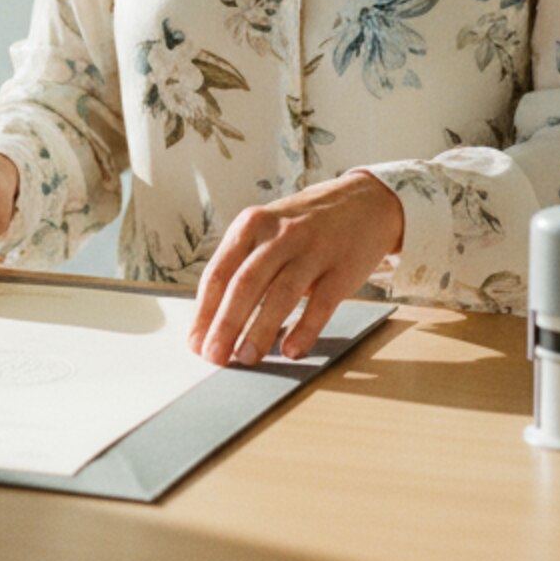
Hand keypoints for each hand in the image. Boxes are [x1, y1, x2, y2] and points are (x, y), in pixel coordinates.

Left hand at [188, 172, 404, 364]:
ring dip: (260, 330)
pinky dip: (305, 329)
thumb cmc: (305, 226)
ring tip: (247, 358)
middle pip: (245, 284)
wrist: (364, 202)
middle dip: (226, 324)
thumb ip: (244, 266)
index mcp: (252, 224)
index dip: (204, 311)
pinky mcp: (342, 268)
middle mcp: (280, 234)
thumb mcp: (268, 231)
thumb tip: (215, 321)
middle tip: (214, 357)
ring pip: (280, 294)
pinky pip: (321, 303)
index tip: (195, 343)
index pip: (219, 272)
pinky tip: (292, 350)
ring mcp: (313, 250)